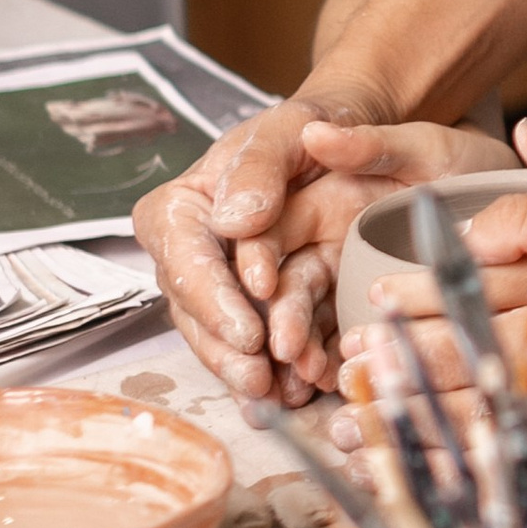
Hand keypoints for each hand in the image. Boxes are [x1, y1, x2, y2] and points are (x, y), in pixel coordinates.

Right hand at [136, 87, 396, 404]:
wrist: (344, 145)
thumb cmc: (307, 129)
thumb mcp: (287, 128)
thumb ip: (259, 168)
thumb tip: (234, 220)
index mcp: (181, 207)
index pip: (183, 258)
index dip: (212, 299)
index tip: (247, 331)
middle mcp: (190, 252)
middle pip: (196, 310)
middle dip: (227, 349)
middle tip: (260, 380)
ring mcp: (218, 286)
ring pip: (222, 337)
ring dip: (247, 373)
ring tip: (279, 399)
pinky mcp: (251, 308)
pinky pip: (254, 347)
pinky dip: (274, 373)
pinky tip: (295, 397)